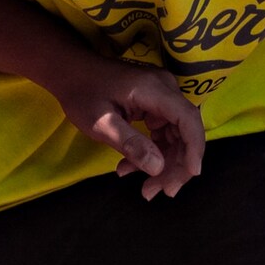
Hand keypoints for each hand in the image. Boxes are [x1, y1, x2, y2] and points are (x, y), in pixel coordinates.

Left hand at [48, 59, 204, 198]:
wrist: (69, 72)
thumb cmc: (81, 93)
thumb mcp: (100, 122)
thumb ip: (130, 143)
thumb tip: (158, 167)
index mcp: (155, 89)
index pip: (187, 118)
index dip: (194, 147)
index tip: (191, 173)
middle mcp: (165, 90)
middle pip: (185, 131)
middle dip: (176, 165)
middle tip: (158, 192)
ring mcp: (162, 97)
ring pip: (176, 136)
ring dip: (164, 164)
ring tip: (145, 189)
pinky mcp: (155, 105)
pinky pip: (163, 133)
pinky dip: (152, 153)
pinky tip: (131, 169)